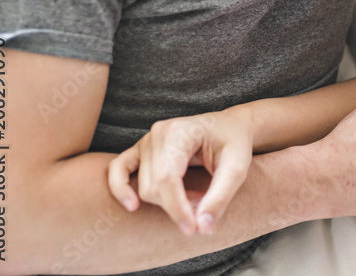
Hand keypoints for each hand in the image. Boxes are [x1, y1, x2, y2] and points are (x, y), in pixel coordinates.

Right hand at [107, 107, 253, 235]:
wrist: (230, 127)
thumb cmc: (234, 144)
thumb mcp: (237, 168)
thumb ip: (220, 197)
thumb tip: (202, 228)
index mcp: (180, 131)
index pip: (167, 179)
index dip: (177, 208)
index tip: (193, 229)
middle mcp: (158, 133)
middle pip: (153, 186)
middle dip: (177, 206)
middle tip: (205, 206)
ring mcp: (146, 140)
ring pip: (143, 187)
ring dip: (167, 202)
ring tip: (195, 198)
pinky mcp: (140, 149)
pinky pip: (118, 170)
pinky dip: (121, 188)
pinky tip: (132, 206)